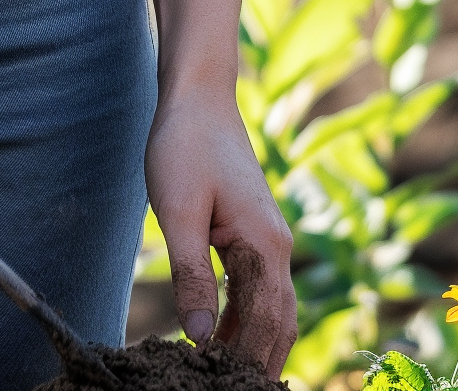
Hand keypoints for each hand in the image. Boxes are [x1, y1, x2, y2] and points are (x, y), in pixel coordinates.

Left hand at [145, 84, 296, 373]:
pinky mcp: (252, 232)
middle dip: (259, 362)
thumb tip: (197, 338)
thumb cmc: (184, 146)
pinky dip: (243, 318)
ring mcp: (268, 239)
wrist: (197, 96)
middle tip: (231, 389)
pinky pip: (256, 288)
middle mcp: (277, 247)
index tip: (226, 386)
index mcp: (265, 246)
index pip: (266, 325)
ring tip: (224, 376)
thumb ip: (191, 276)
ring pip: (270, 308)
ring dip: (251, 343)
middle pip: (279, 323)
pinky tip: (218, 336)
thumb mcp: (178, 213)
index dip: (247, 362)